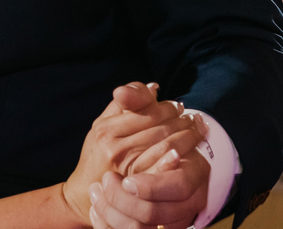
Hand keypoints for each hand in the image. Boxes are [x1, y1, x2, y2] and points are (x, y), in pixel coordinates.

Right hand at [60, 83, 201, 224]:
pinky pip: (161, 170)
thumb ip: (124, 105)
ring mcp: (126, 169)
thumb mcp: (102, 125)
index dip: (168, 108)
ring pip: (165, 147)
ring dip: (186, 137)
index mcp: (106, 130)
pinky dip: (175, 160)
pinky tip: (184, 154)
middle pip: (159, 129)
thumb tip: (153, 88)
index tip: (179, 107)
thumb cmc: (96, 156)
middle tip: (195, 119)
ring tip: (197, 132)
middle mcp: (115, 148)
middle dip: (182, 121)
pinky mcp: (136, 188)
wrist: (86, 194)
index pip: (147, 112)